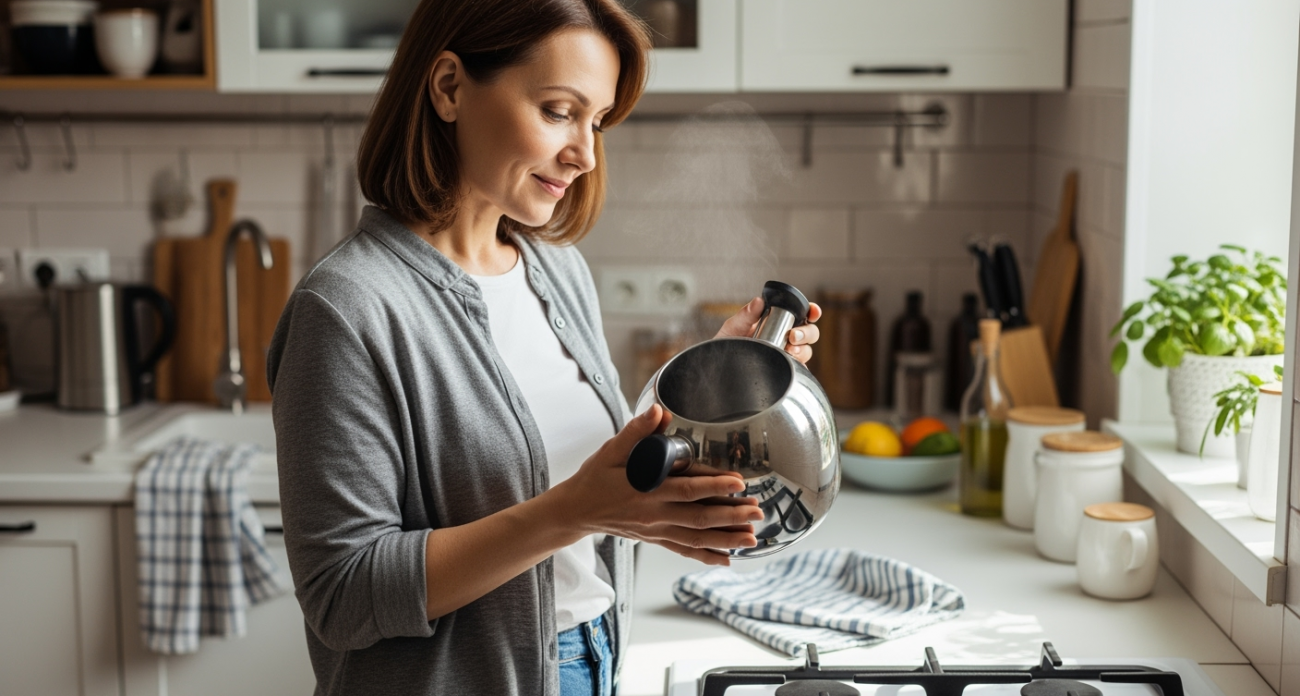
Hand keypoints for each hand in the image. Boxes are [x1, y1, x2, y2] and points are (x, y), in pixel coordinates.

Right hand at [554, 405, 761, 565]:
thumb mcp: (611, 451)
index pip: (687, 490)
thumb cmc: (594, 479)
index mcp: (646, 491)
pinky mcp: (655, 539)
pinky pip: (683, 550)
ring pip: (696, 538)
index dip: (714, 487)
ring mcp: (656, 531)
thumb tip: (658, 411)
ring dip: (726, 539)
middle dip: (731, 517)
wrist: (576, 511)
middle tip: (757, 512)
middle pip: (699, 518)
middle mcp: (654, 515)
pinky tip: (725, 559)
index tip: (738, 483)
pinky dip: (706, 555)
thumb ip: (637, 432)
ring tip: (751, 539)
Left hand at [715, 297, 822, 363]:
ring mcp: (785, 355)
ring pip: (806, 350)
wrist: (717, 368)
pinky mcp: (784, 371)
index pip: (800, 314)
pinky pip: (799, 369)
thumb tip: (758, 301)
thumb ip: (746, 315)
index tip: (812, 312)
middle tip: (793, 336)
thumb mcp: (733, 328)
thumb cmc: (725, 345)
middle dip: (807, 332)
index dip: (811, 311)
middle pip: (809, 332)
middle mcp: (784, 338)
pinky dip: (799, 366)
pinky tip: (789, 363)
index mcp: (777, 322)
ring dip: (803, 349)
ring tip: (790, 350)